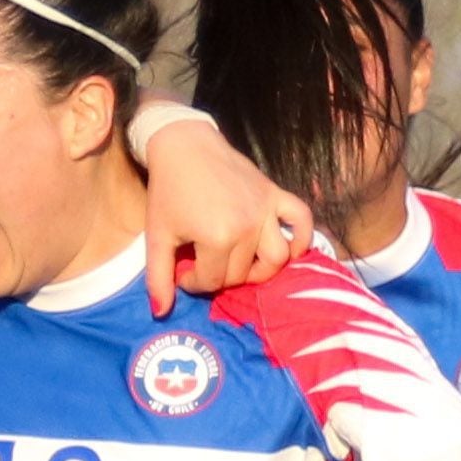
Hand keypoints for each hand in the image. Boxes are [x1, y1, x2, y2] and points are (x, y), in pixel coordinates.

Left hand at [140, 119, 313, 311]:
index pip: (212, 281)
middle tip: (203, 262)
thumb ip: (158, 277)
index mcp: (218, 238)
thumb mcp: (157, 236)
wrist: (185, 147)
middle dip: (219, 275)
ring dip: (261, 270)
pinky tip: (291, 250)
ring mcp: (266, 210)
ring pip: (278, 258)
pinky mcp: (276, 194)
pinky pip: (302, 220)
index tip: (182, 268)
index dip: (193, 281)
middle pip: (242, 274)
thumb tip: (160, 313)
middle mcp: (248, 227)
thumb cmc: (168, 191)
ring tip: (242, 265)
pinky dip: (302, 239)